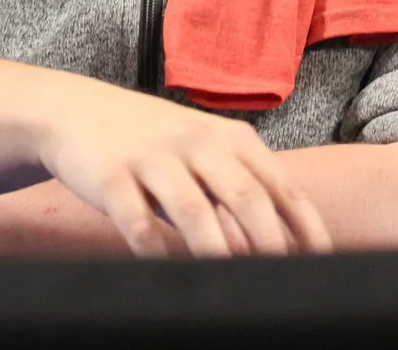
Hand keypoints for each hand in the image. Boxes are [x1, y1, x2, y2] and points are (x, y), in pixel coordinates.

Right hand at [35, 81, 332, 258]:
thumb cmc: (154, 142)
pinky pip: (140, 224)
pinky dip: (159, 254)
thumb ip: (239, 189)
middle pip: (244, 197)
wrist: (75, 110)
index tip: (322, 265)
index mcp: (229, 137)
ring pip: (194, 211)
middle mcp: (196, 142)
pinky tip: (171, 275)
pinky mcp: (112, 177)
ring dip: (217, 252)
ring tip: (233, 288)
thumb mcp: (203, 150)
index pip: (280, 186)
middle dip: (268, 245)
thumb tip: (283, 248)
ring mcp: (153, 158)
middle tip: (282, 284)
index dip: (305, 229)